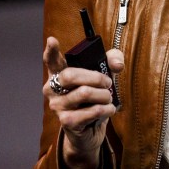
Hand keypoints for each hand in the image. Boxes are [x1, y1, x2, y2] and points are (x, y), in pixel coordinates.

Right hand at [42, 37, 123, 168]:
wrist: (91, 128)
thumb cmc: (95, 96)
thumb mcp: (104, 75)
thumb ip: (112, 61)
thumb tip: (117, 65)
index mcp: (59, 75)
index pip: (52, 61)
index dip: (51, 51)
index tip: (52, 40)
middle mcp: (52, 90)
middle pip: (70, 75)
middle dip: (96, 77)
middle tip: (107, 83)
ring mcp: (58, 106)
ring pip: (84, 93)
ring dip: (104, 95)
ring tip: (108, 98)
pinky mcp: (67, 122)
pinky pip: (92, 110)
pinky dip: (106, 109)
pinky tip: (108, 109)